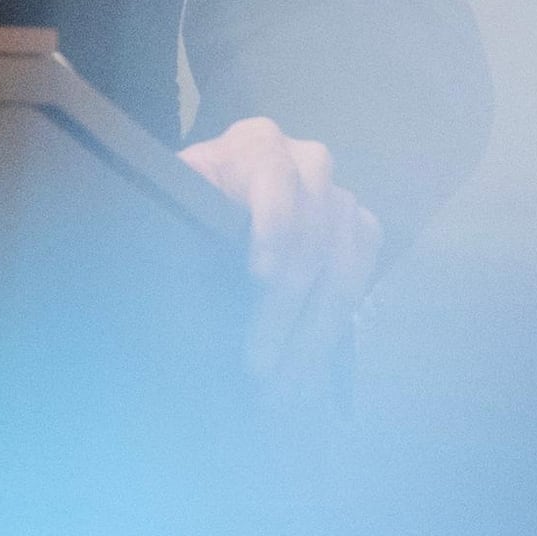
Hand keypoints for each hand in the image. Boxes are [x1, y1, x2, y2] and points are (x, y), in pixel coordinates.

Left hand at [178, 116, 382, 389]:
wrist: (216, 205)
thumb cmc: (186, 210)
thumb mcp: (175, 210)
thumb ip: (179, 235)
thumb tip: (179, 291)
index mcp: (255, 146)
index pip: (274, 180)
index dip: (271, 228)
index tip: (258, 278)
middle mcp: (306, 162)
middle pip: (311, 237)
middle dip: (284, 312)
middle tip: (258, 368)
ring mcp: (340, 196)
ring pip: (342, 269)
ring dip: (311, 336)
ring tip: (282, 389)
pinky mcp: (361, 230)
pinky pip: (360, 280)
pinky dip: (332, 329)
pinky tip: (306, 369)